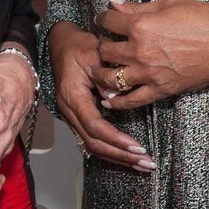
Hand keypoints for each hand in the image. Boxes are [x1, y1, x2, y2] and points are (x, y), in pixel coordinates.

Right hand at [48, 21, 153, 172]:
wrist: (61, 43)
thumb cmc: (78, 46)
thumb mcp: (93, 53)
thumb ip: (105, 75)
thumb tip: (114, 97)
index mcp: (73, 97)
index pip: (95, 126)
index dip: (116, 139)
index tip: (137, 147)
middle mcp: (70, 112)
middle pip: (94, 143)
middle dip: (121, 155)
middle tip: (146, 163)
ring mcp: (72, 117)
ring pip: (93, 146)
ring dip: (118, 157)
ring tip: (142, 165)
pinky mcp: (79, 118)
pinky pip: (93, 140)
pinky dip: (111, 151)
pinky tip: (127, 156)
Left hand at [94, 0, 208, 110]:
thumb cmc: (200, 19)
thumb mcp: (168, 4)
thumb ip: (138, 6)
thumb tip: (114, 2)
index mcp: (140, 25)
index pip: (108, 22)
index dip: (102, 19)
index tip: (102, 19)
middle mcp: (139, 51)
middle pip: (106, 51)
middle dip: (101, 46)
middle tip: (103, 44)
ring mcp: (148, 73)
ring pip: (112, 78)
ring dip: (101, 74)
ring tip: (98, 71)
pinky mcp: (159, 89)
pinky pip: (132, 101)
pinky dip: (117, 103)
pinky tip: (108, 100)